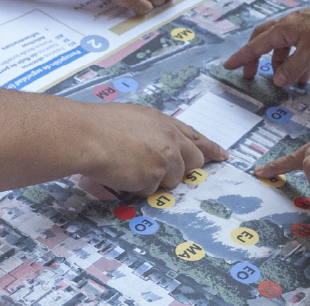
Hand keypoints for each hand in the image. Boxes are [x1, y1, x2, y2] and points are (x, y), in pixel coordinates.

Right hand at [84, 103, 228, 194]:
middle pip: (193, 161)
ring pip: (171, 180)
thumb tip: (154, 150)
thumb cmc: (98, 126)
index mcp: (164, 122)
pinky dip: (137, 187)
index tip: (224, 156)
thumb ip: (151, 132)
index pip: (195, 136)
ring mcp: (164, 158)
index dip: (210, 147)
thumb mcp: (132, 119)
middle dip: (181, 170)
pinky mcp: (154, 176)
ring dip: (153, 180)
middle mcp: (170, 139)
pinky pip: (150, 190)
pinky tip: (122, 174)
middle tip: (162, 171)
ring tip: (128, 167)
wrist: (86, 135)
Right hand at [221, 1, 309, 85]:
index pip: (256, 45)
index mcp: (284, 28)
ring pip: (284, 46)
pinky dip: (297, 61)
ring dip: (281, 63)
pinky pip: (299, 48)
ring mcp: (304, 27)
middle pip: (265, 41)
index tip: (228, 66)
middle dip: (257, 59)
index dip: (242, 57)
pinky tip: (305, 75)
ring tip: (285, 81)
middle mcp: (290, 25)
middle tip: (252, 75)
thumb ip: (292, 68)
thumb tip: (277, 80)